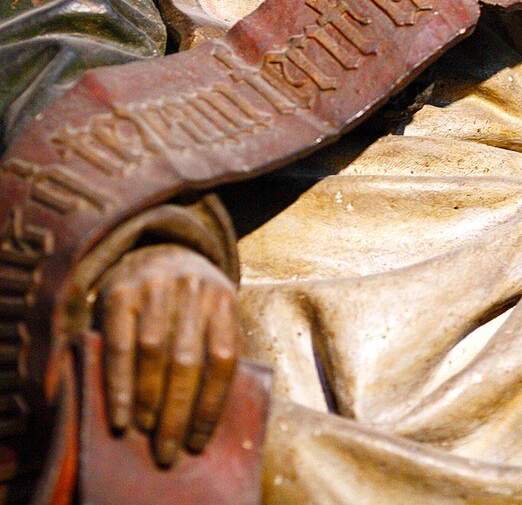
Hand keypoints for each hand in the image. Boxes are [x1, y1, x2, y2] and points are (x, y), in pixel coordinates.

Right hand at [98, 244, 239, 466]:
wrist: (157, 249)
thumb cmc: (189, 300)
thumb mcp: (214, 311)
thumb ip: (216, 347)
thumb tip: (212, 417)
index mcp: (223, 297)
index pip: (222, 358)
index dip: (211, 405)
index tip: (198, 441)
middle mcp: (192, 288)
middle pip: (187, 360)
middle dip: (177, 412)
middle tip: (167, 450)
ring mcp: (156, 286)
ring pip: (153, 351)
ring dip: (148, 399)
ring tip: (145, 431)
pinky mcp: (121, 291)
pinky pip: (119, 344)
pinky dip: (119, 383)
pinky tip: (120, 413)